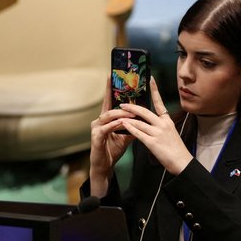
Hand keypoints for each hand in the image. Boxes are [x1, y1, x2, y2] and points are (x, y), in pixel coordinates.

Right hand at [89, 76, 135, 195]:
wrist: (105, 166)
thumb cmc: (113, 150)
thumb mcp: (126, 136)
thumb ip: (133, 126)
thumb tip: (144, 118)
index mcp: (106, 119)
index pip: (109, 101)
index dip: (110, 88)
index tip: (111, 75)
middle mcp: (99, 121)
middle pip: (109, 106)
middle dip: (118, 100)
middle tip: (128, 93)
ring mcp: (96, 129)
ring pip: (108, 116)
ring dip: (120, 114)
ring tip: (131, 112)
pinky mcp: (96, 138)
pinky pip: (106, 129)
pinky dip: (115, 125)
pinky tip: (122, 123)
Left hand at [120, 77, 192, 174]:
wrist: (182, 162)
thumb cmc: (176, 149)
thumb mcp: (171, 133)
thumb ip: (161, 126)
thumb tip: (149, 121)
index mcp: (167, 121)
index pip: (159, 102)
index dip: (155, 90)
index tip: (150, 79)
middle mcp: (163, 124)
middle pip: (144, 111)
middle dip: (131, 107)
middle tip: (122, 104)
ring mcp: (157, 133)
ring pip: (139, 122)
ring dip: (127, 118)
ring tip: (118, 115)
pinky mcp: (153, 143)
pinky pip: (138, 133)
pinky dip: (130, 128)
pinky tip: (123, 125)